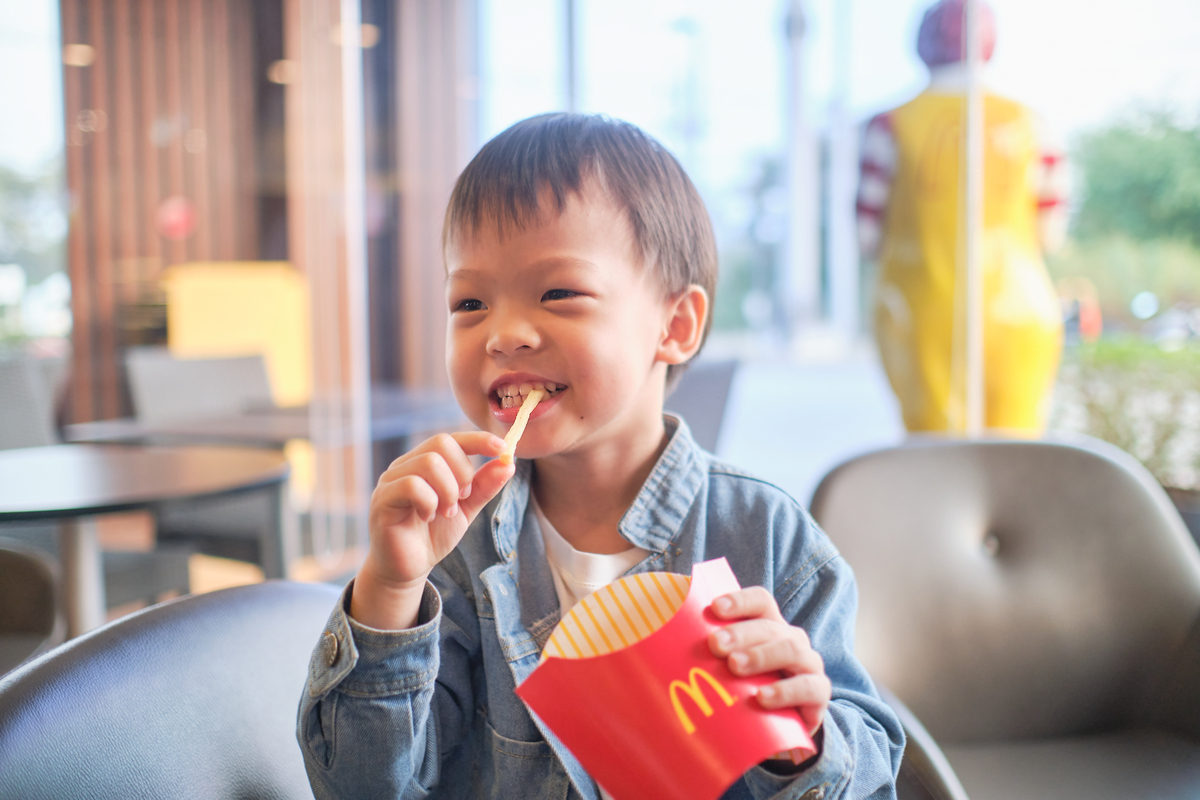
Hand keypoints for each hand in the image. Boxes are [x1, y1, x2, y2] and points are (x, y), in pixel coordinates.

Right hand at [351, 432, 514, 629]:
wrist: (409, 568)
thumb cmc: (434, 535)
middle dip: (462, 472)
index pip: (452, 439)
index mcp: (424, 462)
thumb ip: (484, 486)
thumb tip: (508, 463)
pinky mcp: (382, 499)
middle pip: (441, 443)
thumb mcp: (467, 508)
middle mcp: (405, 465)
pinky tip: (428, 517)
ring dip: (448, 490)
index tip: (502, 448)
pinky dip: (429, 502)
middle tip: (462, 498)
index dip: (478, 439)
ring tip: (446, 513)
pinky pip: (411, 485)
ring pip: (429, 463)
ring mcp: (391, 480)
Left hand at [708, 587, 831, 735]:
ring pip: (790, 650)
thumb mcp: (730, 666)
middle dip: (740, 632)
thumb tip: (659, 636)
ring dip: (760, 656)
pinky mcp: (818, 693)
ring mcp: (809, 664)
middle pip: (769, 626)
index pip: (760, 600)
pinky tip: (761, 698)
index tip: (714, 608)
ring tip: (734, 667)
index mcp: (770, 624)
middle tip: (714, 644)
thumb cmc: (749, 686)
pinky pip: (808, 687)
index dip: (739, 600)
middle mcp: (792, 639)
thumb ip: (707, 651)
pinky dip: (784, 691)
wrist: (783, 725)